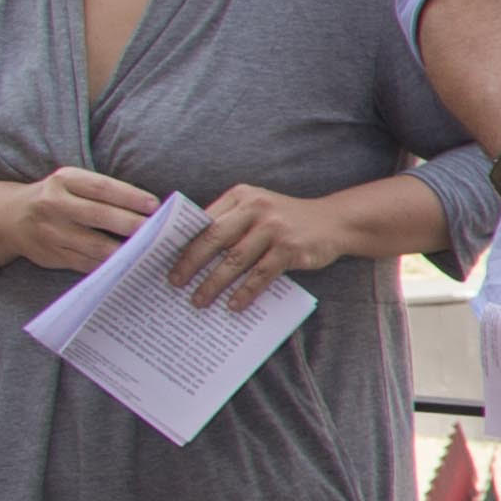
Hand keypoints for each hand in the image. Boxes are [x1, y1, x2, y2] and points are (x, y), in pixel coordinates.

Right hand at [0, 166, 161, 274]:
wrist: (10, 217)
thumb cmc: (57, 197)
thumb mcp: (72, 182)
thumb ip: (103, 191)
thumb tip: (149, 207)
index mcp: (63, 181)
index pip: (101, 188)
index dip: (130, 196)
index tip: (155, 206)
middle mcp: (53, 205)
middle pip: (99, 216)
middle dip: (131, 224)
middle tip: (157, 230)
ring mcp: (51, 232)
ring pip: (94, 244)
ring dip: (124, 249)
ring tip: (148, 250)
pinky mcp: (52, 255)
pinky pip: (86, 263)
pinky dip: (109, 265)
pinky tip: (128, 264)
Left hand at [163, 183, 346, 307]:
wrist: (336, 222)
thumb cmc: (288, 220)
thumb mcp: (258, 209)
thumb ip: (230, 221)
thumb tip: (190, 252)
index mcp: (241, 196)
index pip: (204, 220)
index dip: (182, 242)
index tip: (165, 261)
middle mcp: (256, 208)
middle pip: (214, 238)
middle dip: (190, 263)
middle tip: (175, 283)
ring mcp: (275, 228)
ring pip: (235, 260)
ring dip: (214, 283)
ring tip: (199, 300)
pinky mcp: (291, 248)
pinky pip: (261, 274)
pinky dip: (245, 292)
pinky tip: (234, 305)